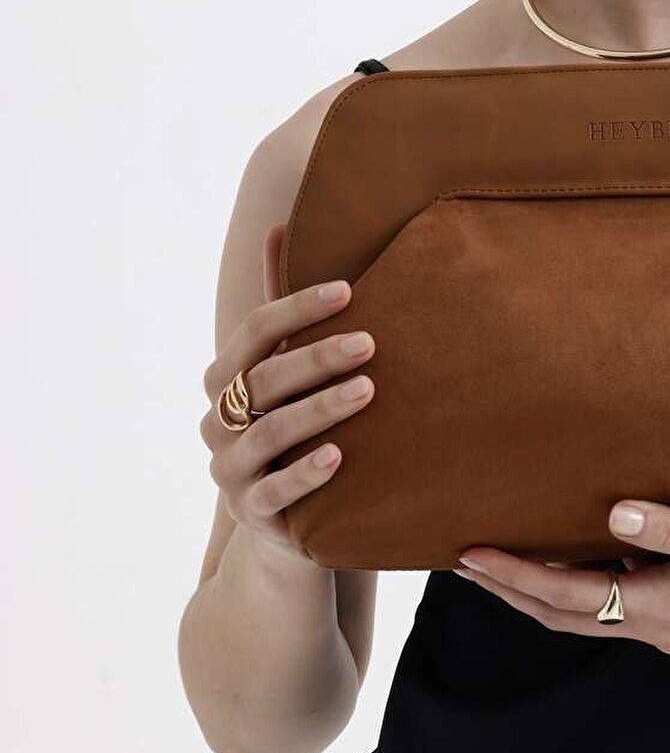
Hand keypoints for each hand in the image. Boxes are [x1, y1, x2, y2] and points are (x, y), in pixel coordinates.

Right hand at [199, 222, 376, 567]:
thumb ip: (284, 313)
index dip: (297, 308)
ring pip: (267, 433)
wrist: (288, 526)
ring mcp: (229, 471)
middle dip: (315, 358)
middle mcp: (216, 423)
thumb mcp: (287, 373)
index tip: (349, 290)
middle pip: (262, 381)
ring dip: (318, 409)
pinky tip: (340, 458)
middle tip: (370, 343)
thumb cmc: (296, 432)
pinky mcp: (250, 515)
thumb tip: (276, 226)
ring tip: (368, 390)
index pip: (253, 332)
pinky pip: (274, 494)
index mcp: (223, 381)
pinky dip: (305, 473)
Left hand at [455, 499, 669, 652]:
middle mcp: (658, 627)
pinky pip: (617, 605)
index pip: (565, 595)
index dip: (513, 576)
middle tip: (463, 562)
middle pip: (563, 614)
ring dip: (540, 593)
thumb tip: (612, 512)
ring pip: (587, 614)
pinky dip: (582, 588)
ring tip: (504, 563)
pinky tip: (582, 559)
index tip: (468, 555)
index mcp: (660, 609)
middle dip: (511, 590)